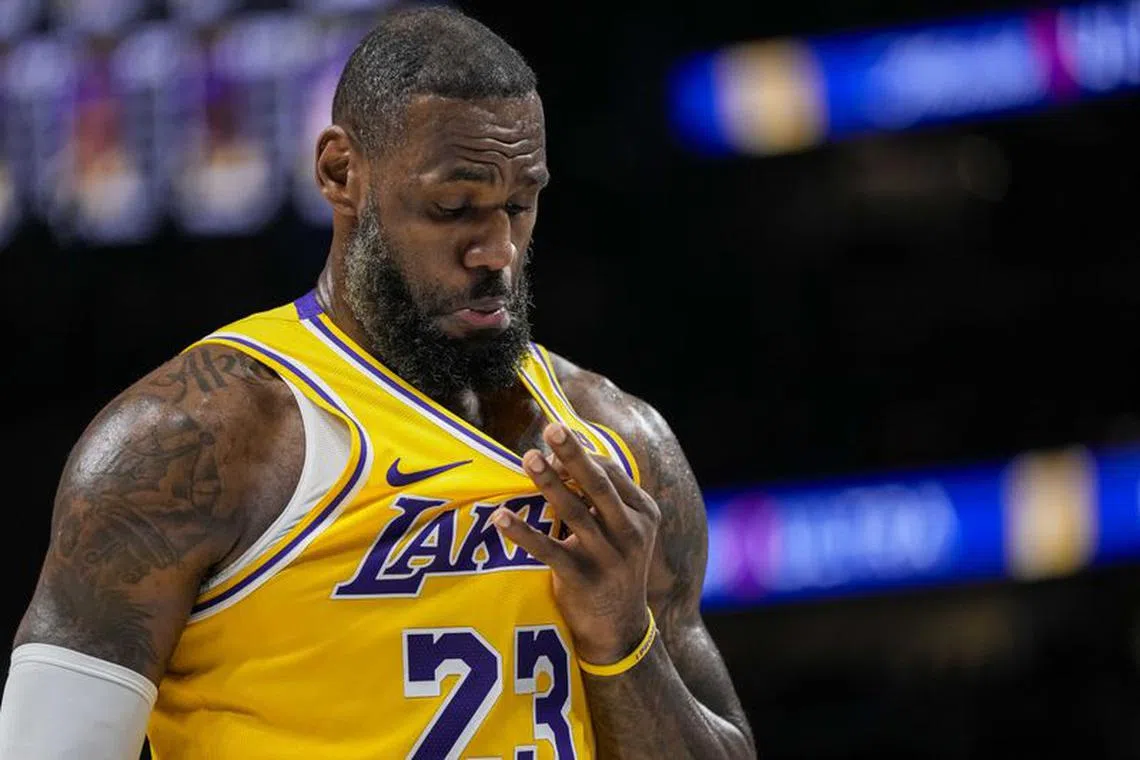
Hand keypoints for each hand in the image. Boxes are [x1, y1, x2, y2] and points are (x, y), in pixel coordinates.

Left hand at [492, 422, 660, 664]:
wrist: (620, 629)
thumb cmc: (614, 567)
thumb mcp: (624, 531)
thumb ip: (606, 498)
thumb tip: (571, 452)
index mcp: (644, 513)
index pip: (611, 474)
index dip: (582, 454)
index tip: (555, 437)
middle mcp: (631, 532)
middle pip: (598, 485)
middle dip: (573, 454)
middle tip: (551, 428)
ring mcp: (609, 558)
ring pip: (575, 513)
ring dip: (549, 483)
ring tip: (528, 458)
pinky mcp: (584, 581)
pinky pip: (550, 552)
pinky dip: (523, 533)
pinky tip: (502, 517)